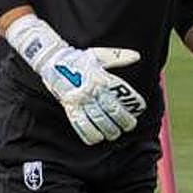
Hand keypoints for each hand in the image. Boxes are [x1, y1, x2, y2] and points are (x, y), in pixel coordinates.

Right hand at [5, 15, 144, 144]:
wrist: (52, 60)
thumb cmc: (79, 58)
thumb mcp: (99, 55)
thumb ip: (118, 57)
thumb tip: (137, 56)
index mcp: (100, 77)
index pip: (120, 91)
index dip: (132, 101)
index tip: (140, 108)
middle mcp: (91, 90)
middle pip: (111, 109)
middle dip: (124, 120)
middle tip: (130, 126)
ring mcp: (80, 100)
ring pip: (98, 120)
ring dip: (109, 130)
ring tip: (115, 134)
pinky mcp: (69, 107)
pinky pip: (80, 125)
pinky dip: (89, 134)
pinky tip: (97, 138)